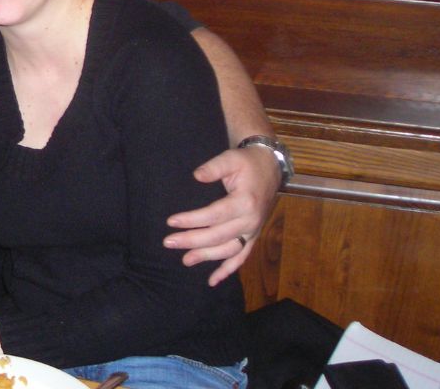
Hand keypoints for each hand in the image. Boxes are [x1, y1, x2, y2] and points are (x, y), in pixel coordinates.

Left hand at [163, 146, 279, 285]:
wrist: (269, 168)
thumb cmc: (247, 163)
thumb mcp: (231, 158)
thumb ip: (213, 167)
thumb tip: (196, 176)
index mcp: (245, 202)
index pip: (214, 215)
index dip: (192, 220)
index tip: (171, 222)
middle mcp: (251, 220)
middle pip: (219, 236)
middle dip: (192, 241)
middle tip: (169, 242)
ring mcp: (253, 231)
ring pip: (229, 250)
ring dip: (207, 257)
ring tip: (185, 260)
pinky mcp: (253, 236)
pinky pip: (242, 257)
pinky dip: (228, 270)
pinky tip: (213, 281)